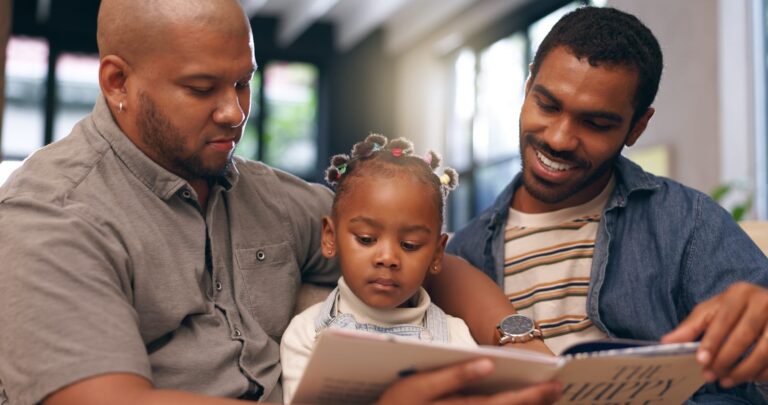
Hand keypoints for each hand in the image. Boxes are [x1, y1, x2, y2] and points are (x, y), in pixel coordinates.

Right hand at [376, 358, 560, 404]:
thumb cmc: (396, 404)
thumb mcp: (416, 386)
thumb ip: (452, 375)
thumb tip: (486, 362)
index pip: (498, 403)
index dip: (527, 395)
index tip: (551, 384)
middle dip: (532, 402)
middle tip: (557, 389)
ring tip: (547, 397)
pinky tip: (523, 404)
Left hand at [661, 282, 767, 387]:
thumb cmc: (735, 308)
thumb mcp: (712, 310)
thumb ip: (691, 326)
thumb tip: (666, 342)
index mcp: (740, 293)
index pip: (724, 319)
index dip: (713, 341)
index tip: (701, 360)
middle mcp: (763, 302)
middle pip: (745, 335)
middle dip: (726, 359)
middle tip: (710, 375)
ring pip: (764, 350)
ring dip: (744, 370)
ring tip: (726, 381)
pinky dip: (761, 372)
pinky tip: (747, 378)